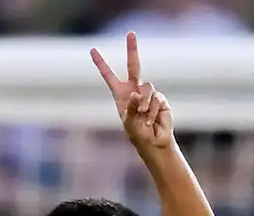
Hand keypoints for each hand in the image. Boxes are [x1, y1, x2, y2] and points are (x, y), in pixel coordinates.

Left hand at [91, 32, 172, 149]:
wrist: (154, 143)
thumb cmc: (138, 134)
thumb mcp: (129, 122)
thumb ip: (131, 107)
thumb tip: (137, 93)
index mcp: (121, 94)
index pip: (109, 76)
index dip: (101, 63)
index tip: (92, 50)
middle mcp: (135, 90)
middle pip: (134, 66)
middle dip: (132, 49)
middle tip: (130, 33)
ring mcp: (148, 93)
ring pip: (147, 87)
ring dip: (144, 103)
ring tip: (143, 116)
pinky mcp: (161, 99)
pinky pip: (157, 99)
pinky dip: (153, 110)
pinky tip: (151, 120)